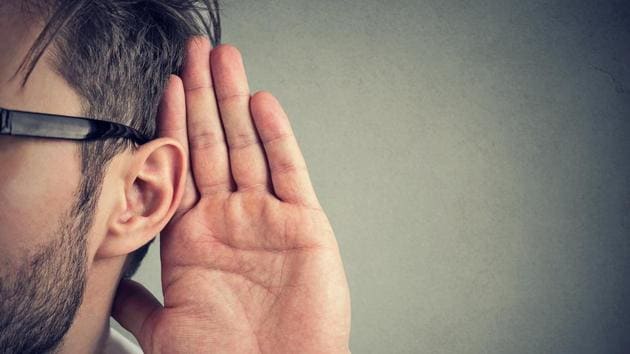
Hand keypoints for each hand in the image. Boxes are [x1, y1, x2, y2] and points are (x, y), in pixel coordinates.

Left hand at [112, 37, 350, 353]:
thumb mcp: (164, 332)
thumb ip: (137, 301)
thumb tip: (109, 284)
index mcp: (194, 241)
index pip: (179, 167)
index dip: (172, 123)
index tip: (167, 85)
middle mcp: (230, 222)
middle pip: (213, 145)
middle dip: (204, 96)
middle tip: (199, 52)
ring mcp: (267, 219)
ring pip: (248, 147)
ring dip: (236, 102)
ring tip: (227, 61)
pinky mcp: (304, 225)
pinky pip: (289, 172)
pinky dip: (277, 137)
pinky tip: (263, 105)